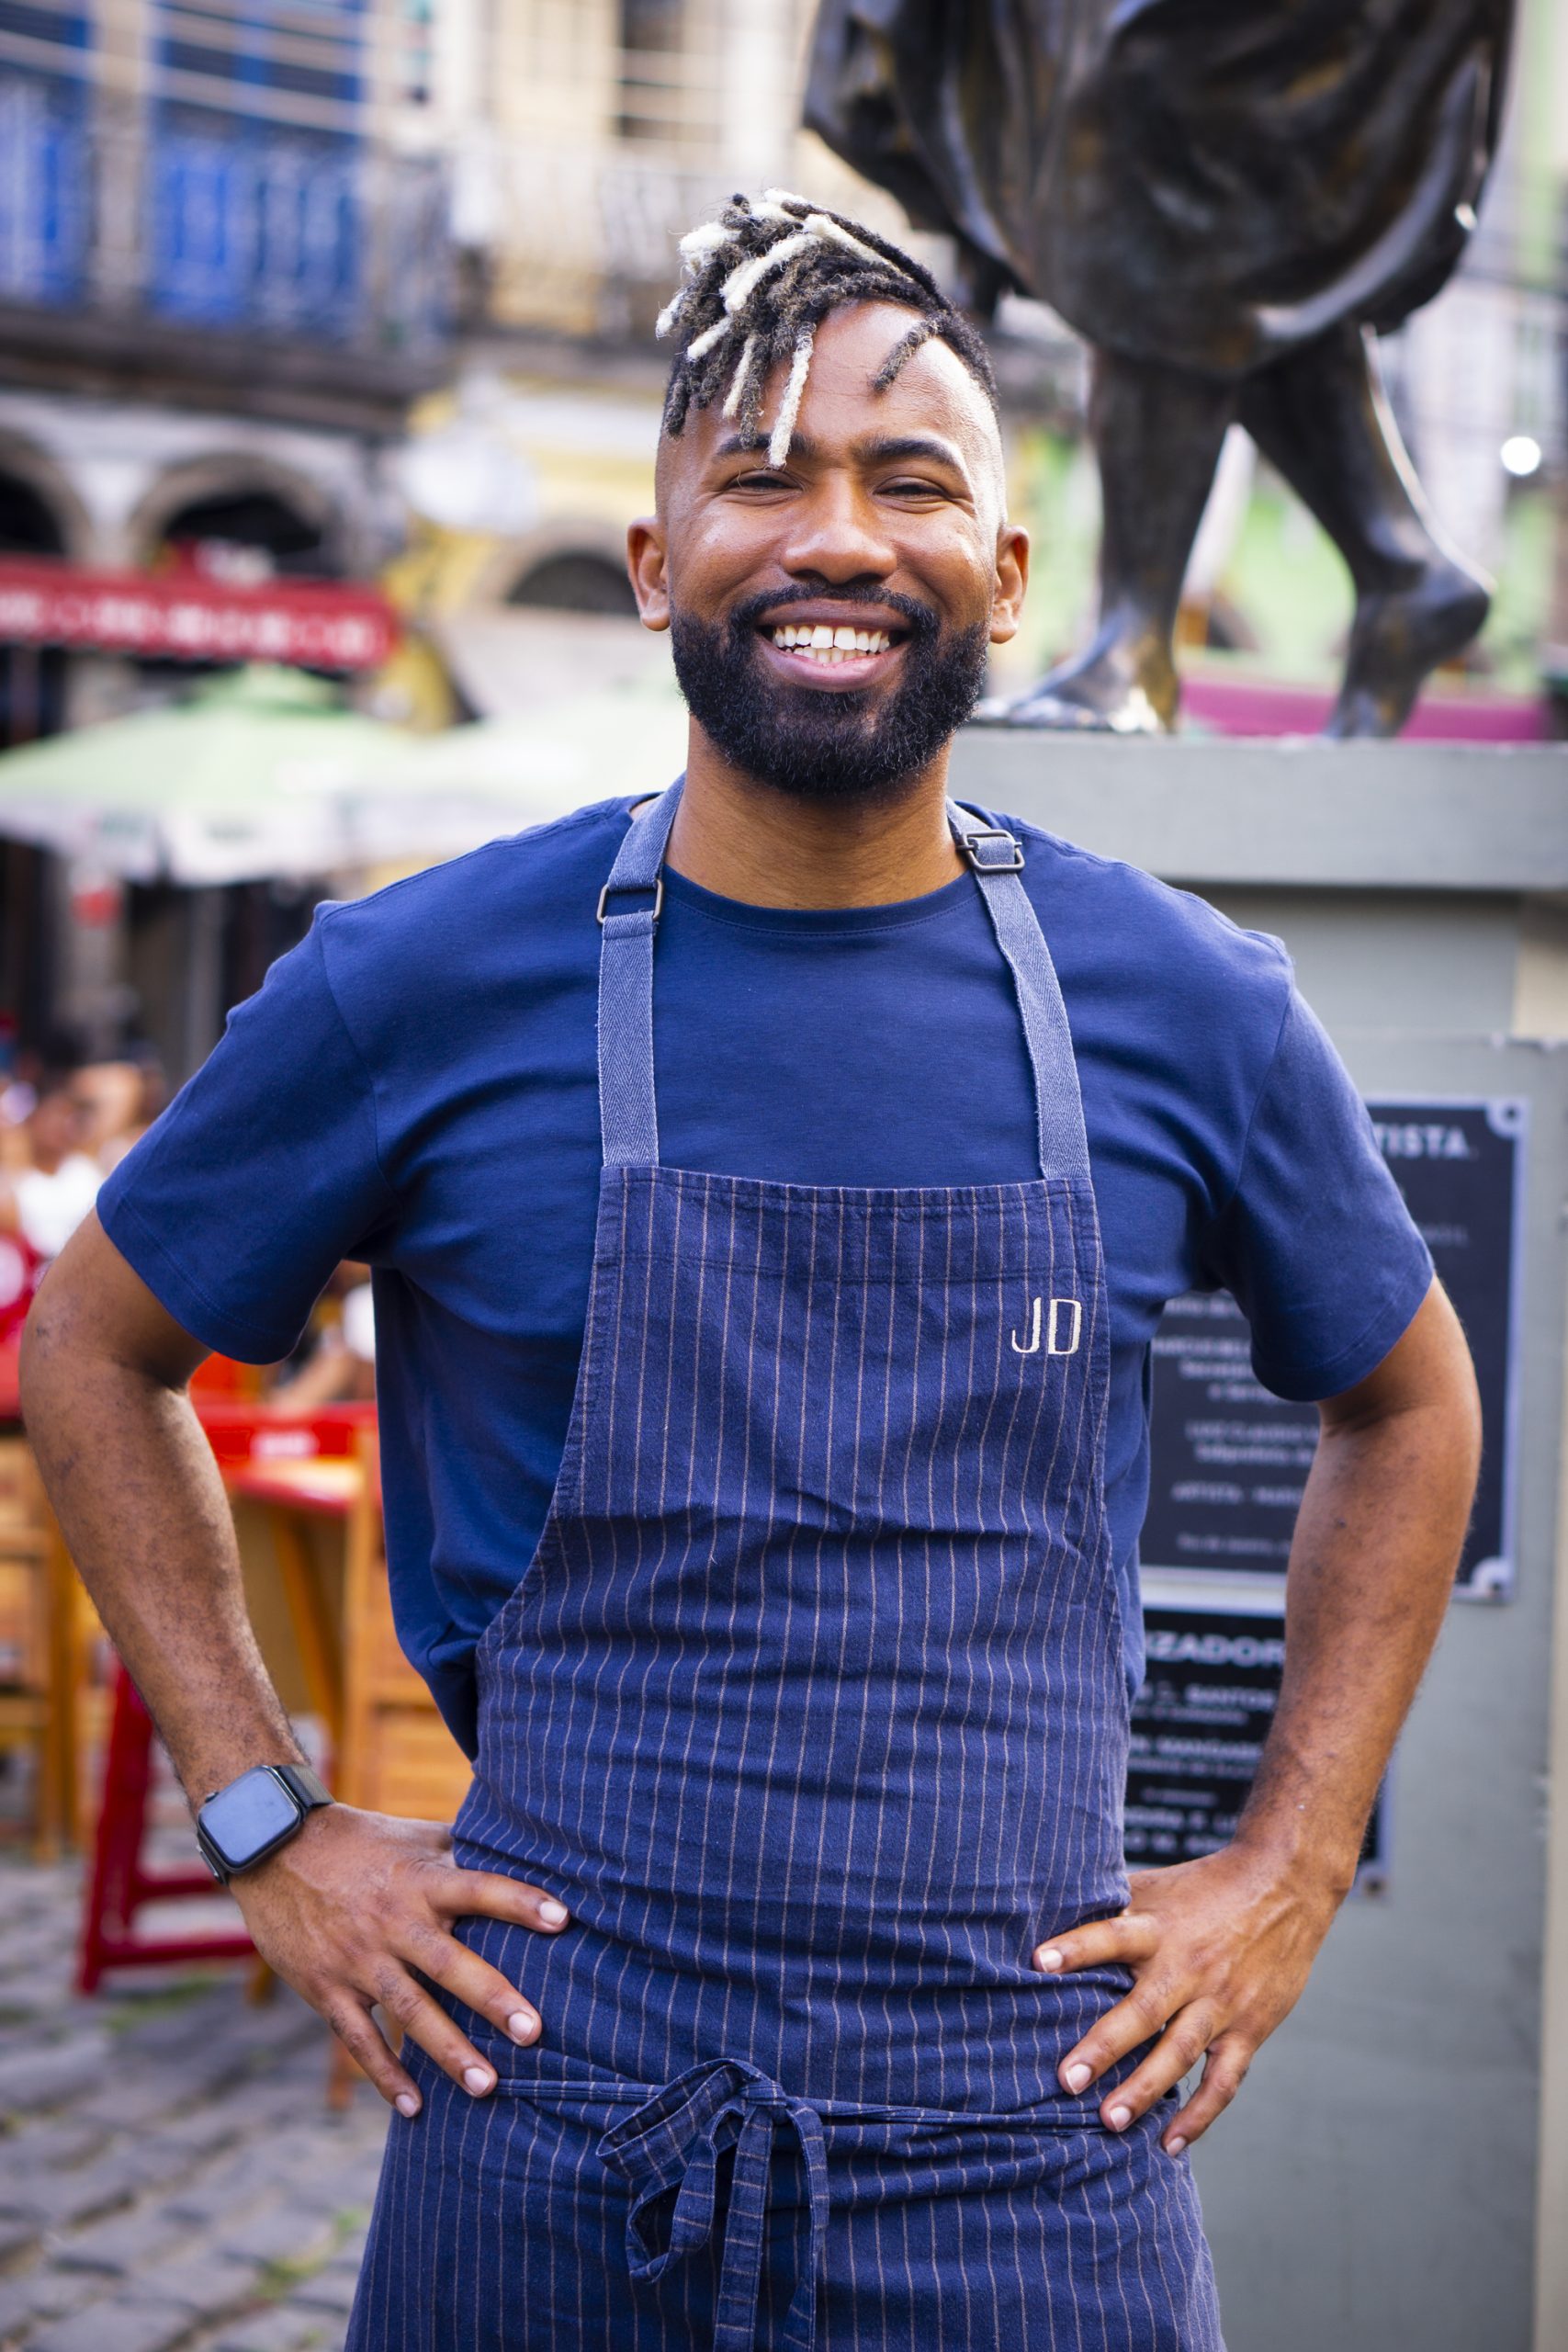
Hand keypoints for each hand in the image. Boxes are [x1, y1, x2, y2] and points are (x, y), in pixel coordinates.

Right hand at [230, 1804, 570, 2115]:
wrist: (273, 1849)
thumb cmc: (359, 1841)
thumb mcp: (411, 1837)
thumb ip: (461, 1849)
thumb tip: (520, 1844)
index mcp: (419, 1881)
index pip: (478, 1888)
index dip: (519, 1902)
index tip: (563, 1919)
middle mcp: (392, 1922)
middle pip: (447, 1963)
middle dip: (490, 1998)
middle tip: (533, 2033)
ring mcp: (357, 1959)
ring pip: (408, 2010)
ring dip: (447, 2050)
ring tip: (487, 2086)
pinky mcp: (326, 1987)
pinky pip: (358, 2038)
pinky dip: (384, 2073)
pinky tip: (414, 2105)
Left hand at [1032, 1842, 1340, 2152]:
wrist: (1286, 1885)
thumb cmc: (1205, 1888)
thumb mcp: (1157, 1888)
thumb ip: (1111, 1906)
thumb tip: (1048, 1908)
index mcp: (1159, 1928)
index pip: (1112, 1935)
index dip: (1077, 1947)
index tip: (1038, 1962)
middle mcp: (1189, 1967)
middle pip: (1144, 2011)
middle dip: (1104, 2048)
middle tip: (1066, 2080)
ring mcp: (1222, 2002)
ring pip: (1180, 2053)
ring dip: (1145, 2090)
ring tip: (1108, 2122)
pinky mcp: (1249, 2028)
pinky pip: (1223, 2080)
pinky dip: (1199, 2115)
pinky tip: (1169, 2144)